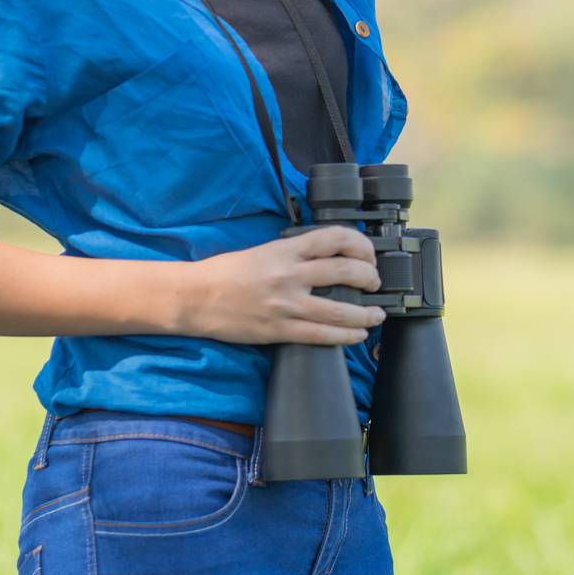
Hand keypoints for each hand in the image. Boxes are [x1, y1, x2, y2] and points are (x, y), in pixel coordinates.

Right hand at [185, 224, 385, 346]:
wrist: (197, 297)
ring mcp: (286, 304)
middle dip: (370, 278)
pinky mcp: (280, 330)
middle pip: (346, 271)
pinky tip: (357, 334)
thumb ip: (293, 252)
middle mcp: (290, 274)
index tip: (368, 254)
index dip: (360, 245)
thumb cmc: (226, 272)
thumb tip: (326, 257)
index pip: (334, 238)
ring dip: (367, 313)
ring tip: (376, 314)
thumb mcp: (263, 251)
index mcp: (285, 249)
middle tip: (375, 283)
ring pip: (341, 310)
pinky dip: (346, 336)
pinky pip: (322, 336)